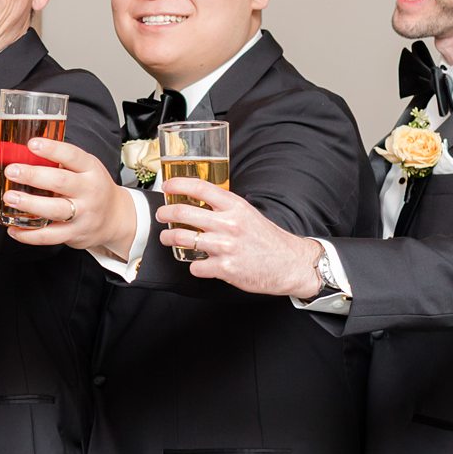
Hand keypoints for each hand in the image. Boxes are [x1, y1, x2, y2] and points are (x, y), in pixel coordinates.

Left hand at [0, 137, 141, 253]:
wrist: (115, 218)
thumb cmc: (94, 188)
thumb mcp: (86, 169)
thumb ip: (62, 162)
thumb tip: (24, 152)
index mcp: (91, 170)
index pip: (72, 156)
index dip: (52, 149)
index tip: (32, 144)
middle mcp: (89, 191)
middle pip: (60, 182)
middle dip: (33, 175)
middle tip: (12, 171)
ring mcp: (83, 214)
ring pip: (55, 210)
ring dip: (29, 204)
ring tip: (9, 198)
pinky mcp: (74, 234)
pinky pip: (49, 236)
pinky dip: (29, 235)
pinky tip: (14, 228)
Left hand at [154, 180, 323, 296]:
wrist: (290, 264)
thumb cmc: (268, 239)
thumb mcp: (248, 214)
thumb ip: (225, 208)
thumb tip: (198, 201)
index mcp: (235, 207)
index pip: (200, 188)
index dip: (177, 184)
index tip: (166, 187)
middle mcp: (229, 224)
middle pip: (183, 212)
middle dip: (165, 213)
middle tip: (162, 215)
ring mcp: (226, 247)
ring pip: (183, 239)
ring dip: (170, 238)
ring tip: (168, 238)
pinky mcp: (225, 268)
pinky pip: (195, 266)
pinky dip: (194, 266)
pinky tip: (199, 264)